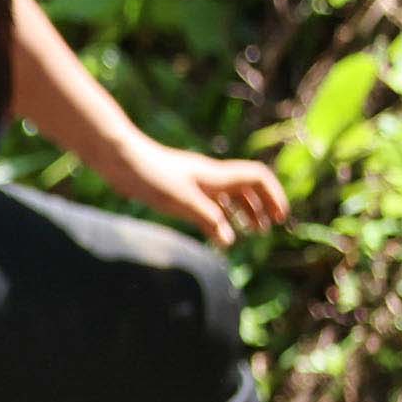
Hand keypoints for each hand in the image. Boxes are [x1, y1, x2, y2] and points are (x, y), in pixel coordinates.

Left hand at [122, 143, 289, 246]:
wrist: (121, 160)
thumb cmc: (151, 176)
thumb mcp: (182, 200)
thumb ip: (208, 219)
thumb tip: (229, 241)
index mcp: (217, 175)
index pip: (258, 178)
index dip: (274, 195)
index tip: (280, 218)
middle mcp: (211, 177)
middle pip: (249, 188)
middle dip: (263, 206)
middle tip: (270, 229)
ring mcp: (197, 183)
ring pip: (230, 196)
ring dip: (245, 212)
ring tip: (252, 233)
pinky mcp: (181, 190)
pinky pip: (211, 203)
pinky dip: (221, 218)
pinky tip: (218, 235)